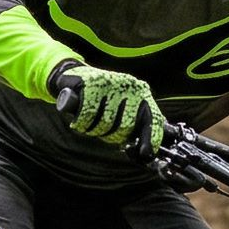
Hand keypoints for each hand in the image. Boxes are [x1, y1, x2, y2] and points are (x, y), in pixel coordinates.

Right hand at [49, 65, 163, 152]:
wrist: (76, 75)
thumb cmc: (103, 99)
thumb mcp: (122, 109)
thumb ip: (136, 127)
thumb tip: (145, 153)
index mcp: (141, 93)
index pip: (152, 118)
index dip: (151, 137)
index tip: (145, 153)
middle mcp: (130, 86)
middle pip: (125, 126)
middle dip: (111, 136)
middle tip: (102, 131)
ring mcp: (111, 82)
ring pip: (105, 122)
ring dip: (93, 130)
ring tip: (89, 122)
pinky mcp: (91, 83)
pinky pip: (87, 115)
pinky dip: (81, 123)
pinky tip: (79, 119)